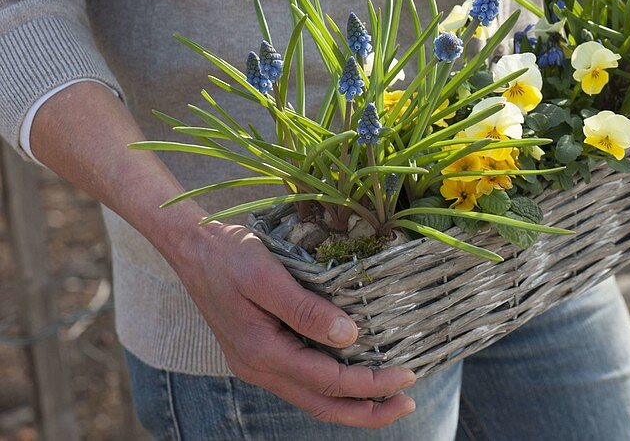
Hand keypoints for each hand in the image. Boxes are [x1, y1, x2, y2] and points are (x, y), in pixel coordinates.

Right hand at [166, 221, 416, 427]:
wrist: (192, 248)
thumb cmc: (229, 255)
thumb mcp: (267, 275)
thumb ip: (305, 309)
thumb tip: (349, 337)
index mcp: (262, 352)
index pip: (328, 381)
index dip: (370, 383)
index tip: (407, 373)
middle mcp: (259, 367)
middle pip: (321, 405)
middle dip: (367, 410)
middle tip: (408, 403)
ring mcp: (258, 364)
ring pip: (312, 398)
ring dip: (351, 403)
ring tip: (389, 398)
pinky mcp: (261, 353)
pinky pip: (302, 382)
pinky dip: (332, 387)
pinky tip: (354, 376)